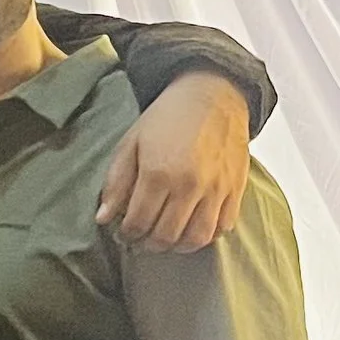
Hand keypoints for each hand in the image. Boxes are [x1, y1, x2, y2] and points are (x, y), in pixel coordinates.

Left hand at [98, 71, 249, 250]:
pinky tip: (192, 227)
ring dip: (177, 245)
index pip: (139, 223)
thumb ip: (116, 183)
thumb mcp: (131, 144)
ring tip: (166, 237)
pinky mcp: (236, 189)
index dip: (127, 234)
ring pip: (196, 238)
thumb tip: (104, 218)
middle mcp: (190, 185)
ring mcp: (216, 189)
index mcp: (159, 173)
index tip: (124, 232)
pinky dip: (206, 235)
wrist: (212, 94)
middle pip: (166, 236)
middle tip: (142, 239)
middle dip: (149, 244)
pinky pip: (223, 227)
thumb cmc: (167, 118)